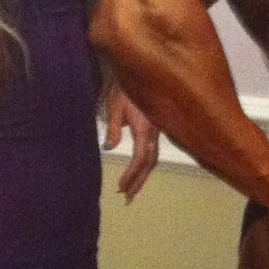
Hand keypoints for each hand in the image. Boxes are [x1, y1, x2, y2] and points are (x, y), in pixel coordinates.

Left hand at [104, 85, 159, 199]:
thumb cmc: (123, 87)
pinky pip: (153, 150)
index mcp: (145, 128)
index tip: (120, 187)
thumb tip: (110, 147)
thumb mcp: (114, 106)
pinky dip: (145, 163)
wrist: (140, 70)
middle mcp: (154, 132)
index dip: (131, 175)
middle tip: (128, 197)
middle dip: (139, 181)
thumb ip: (114, 128)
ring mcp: (157, 130)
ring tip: (132, 189)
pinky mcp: (156, 127)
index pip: (139, 158)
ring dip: (143, 175)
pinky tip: (139, 169)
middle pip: (149, 163)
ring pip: (153, 158)